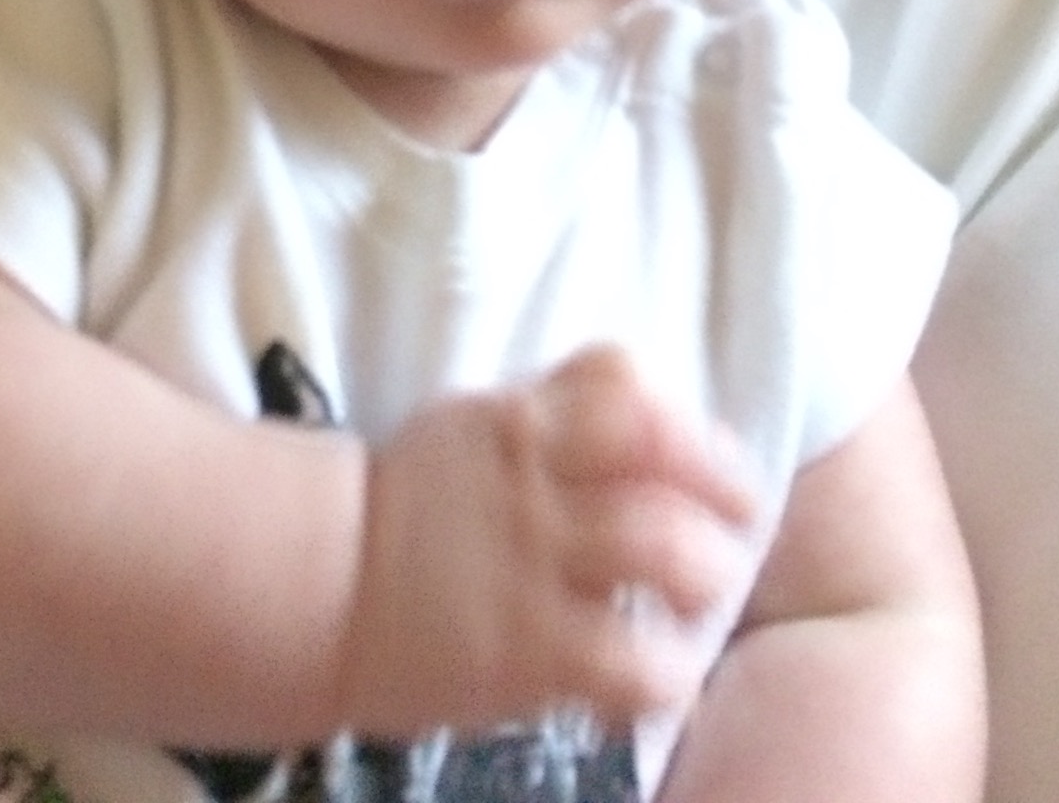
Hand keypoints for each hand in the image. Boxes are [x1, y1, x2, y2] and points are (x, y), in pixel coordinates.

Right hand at [334, 345, 759, 739]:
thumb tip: (641, 400)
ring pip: (663, 550)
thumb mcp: (472, 425)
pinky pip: (631, 662)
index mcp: (519, 419)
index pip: (623, 381)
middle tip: (739, 527)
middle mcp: (533, 480)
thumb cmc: (408, 505)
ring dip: (710, 575)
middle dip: (727, 494)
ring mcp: (531, 563)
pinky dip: (669, 673)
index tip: (713, 458)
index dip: (687, 417)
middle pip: (664, 460)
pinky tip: (667, 676)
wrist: (318, 584)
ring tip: (707, 598)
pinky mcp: (525, 651)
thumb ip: (550, 409)